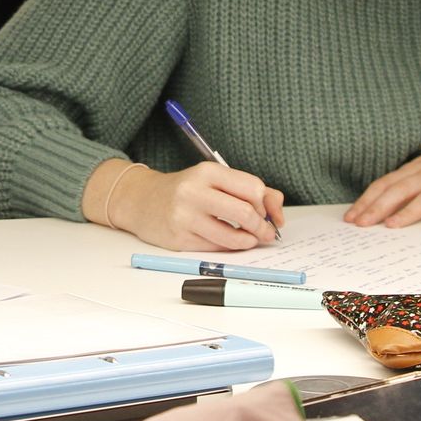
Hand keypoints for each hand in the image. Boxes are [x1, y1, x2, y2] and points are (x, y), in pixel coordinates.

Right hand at [104, 162, 284, 251]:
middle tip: (265, 232)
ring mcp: (185, 216)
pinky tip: (227, 241)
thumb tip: (278, 214)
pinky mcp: (179, 238)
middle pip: (246, 213)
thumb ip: (251, 190)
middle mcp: (194, 191)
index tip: (268, 214)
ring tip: (250, 240)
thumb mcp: (214, 180)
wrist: (141, 200)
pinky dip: (229, 248)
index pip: (253, 188)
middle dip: (262, 227)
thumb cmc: (186, 190)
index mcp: (207, 172)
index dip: (267, 205)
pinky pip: (216, 248)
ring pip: (233, 237)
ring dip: (249, 242)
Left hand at [344, 129, 420, 229]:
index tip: (351, 217)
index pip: (385, 185)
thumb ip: (405, 185)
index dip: (366, 201)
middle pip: (400, 189)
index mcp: (414, 170)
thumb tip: (379, 207)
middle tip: (362, 224)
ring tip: (393, 225)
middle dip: (378, 207)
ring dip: (410, 210)